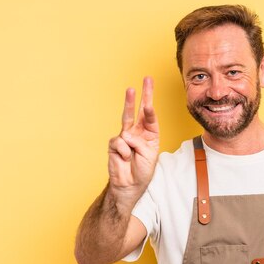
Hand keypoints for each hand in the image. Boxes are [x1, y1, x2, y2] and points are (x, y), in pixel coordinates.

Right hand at [108, 77, 159, 199]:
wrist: (130, 185)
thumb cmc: (143, 170)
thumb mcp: (149, 155)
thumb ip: (140, 142)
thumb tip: (126, 134)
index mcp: (149, 134)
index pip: (150, 116)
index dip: (150, 108)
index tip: (149, 102)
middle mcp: (137, 131)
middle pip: (139, 109)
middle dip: (143, 94)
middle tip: (147, 79)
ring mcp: (124, 136)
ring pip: (126, 117)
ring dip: (129, 103)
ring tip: (131, 98)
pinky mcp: (114, 143)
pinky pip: (120, 142)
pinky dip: (124, 151)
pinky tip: (125, 158)